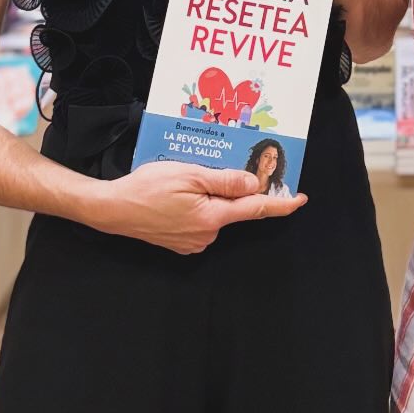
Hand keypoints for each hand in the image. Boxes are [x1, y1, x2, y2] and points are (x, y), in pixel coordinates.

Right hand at [91, 162, 306, 255]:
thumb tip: (254, 185)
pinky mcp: (181, 243)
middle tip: (215, 169)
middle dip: (233, 190)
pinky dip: (198, 207)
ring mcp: (193, 242)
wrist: (113, 209)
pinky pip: (201, 222)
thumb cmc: (148, 187)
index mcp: (212, 217)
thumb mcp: (190, 174)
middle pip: (234, 209)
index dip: (281, 204)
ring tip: (184, 180)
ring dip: (211, 197)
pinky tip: (178, 195)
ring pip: (216, 214)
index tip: (300, 199)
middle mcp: (207, 235)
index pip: (256, 210)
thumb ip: (225, 181)